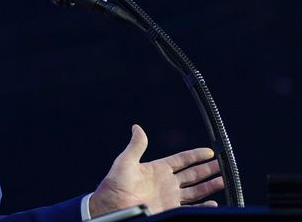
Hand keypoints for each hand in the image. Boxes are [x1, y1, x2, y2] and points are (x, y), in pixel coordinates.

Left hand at [90, 125, 223, 216]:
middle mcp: (166, 182)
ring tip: (223, 180)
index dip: (195, 155)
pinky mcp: (169, 209)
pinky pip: (190, 207)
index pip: (181, 160)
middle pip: (193, 175)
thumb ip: (136, 146)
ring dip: (209, 186)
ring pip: (195, 190)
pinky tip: (213, 202)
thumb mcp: (125, 161)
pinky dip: (202, 206)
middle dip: (208, 170)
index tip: (210, 151)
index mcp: (157, 169)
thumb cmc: (115, 184)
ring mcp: (169, 196)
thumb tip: (137, 127)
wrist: (112, 205)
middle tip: (222, 165)